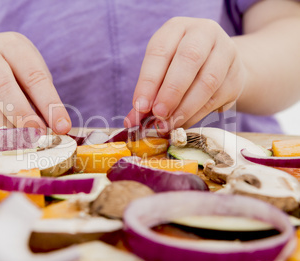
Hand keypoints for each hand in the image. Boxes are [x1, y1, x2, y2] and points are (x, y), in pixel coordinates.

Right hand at [0, 32, 70, 133]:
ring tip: (19, 136)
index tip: (62, 126)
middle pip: (0, 84)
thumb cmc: (13, 73)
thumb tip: (57, 128)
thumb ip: (41, 98)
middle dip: (21, 113)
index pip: (33, 75)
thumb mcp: (30, 75)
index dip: (49, 103)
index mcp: (12, 45)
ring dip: (3, 125)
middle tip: (35, 134)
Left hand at [125, 17, 246, 132]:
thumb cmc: (178, 68)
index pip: (160, 51)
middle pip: (189, 59)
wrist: (218, 65)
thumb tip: (132, 121)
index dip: (148, 81)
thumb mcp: (160, 71)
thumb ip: (147, 94)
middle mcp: (204, 32)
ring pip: (208, 81)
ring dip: (186, 107)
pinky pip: (217, 98)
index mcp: (176, 28)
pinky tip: (184, 123)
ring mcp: (225, 51)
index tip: (140, 106)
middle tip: (159, 115)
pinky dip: (198, 114)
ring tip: (170, 124)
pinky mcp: (237, 75)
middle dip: (171, 91)